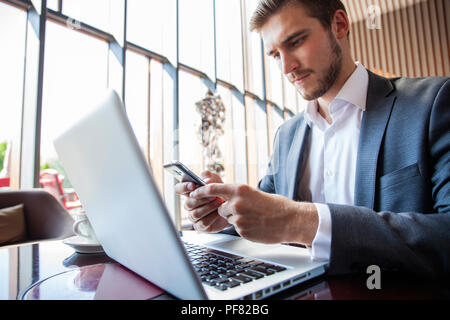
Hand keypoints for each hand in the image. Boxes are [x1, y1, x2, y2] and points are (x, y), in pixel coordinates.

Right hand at [174, 171, 230, 232]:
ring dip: (208, 207)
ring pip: (195, 214)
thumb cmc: (221, 193)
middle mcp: (190, 204)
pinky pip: (202, 223)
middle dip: (201, 199)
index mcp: (190, 192)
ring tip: (219, 202)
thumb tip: (205, 175)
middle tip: (213, 195)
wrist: (232, 207)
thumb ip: (211, 177)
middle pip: (188, 203)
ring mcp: (194, 216)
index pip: (178, 189)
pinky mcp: (200, 226)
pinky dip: (212, 217)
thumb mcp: (218, 182)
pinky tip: (219, 212)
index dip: (183, 187)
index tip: (193, 185)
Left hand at [189, 183, 318, 245]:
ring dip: (237, 220)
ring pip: (228, 219)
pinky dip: (244, 228)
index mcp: (240, 189)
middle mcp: (237, 202)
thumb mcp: (254, 193)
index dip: (201, 192)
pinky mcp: (241, 230)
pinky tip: (256, 225)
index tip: (193, 193)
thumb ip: (238, 195)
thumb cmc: (275, 205)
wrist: (290, 220)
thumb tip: (223, 197)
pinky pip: (236, 229)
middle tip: (246, 211)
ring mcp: (238, 218)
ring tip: (254, 218)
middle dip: (229, 211)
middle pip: (221, 208)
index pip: (213, 189)